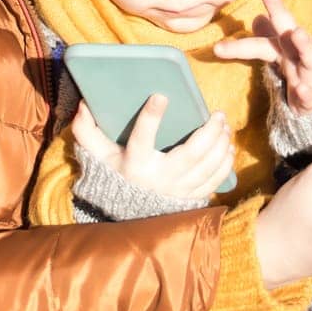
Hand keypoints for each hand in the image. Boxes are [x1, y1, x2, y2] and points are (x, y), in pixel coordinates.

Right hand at [70, 96, 236, 199]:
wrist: (131, 214)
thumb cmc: (117, 174)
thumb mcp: (99, 155)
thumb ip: (87, 131)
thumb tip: (83, 106)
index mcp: (136, 163)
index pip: (142, 138)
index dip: (151, 117)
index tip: (161, 96)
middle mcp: (160, 177)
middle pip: (191, 154)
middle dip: (208, 132)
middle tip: (217, 113)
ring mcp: (179, 190)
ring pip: (208, 166)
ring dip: (220, 144)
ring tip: (224, 126)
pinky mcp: (191, 197)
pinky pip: (215, 180)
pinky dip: (225, 163)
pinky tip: (228, 146)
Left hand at [212, 0, 311, 114]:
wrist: (311, 106)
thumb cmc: (295, 76)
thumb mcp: (280, 56)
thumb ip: (268, 38)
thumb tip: (257, 17)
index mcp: (287, 47)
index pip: (278, 26)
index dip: (275, 9)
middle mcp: (298, 57)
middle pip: (290, 34)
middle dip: (281, 14)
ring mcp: (308, 78)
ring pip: (310, 59)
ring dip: (305, 45)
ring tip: (297, 33)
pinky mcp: (311, 102)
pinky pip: (311, 98)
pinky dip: (308, 94)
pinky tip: (302, 90)